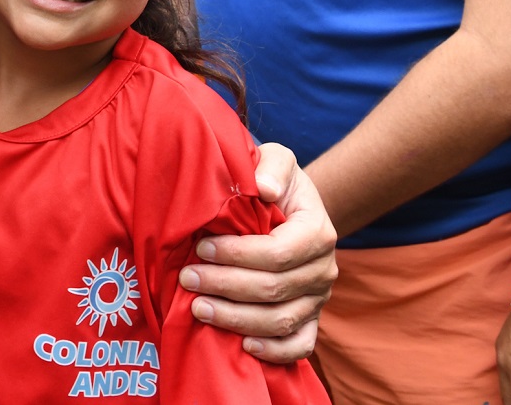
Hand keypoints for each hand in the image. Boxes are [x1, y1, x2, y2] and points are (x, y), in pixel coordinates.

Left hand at [179, 143, 336, 362]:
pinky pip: (299, 345)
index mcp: (317, 232)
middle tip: (187, 278)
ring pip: (281, 320)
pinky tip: (243, 346)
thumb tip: (263, 188)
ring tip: (198, 308)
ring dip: (236, 318)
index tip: (202, 247)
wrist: (293, 208)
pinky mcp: (310, 319)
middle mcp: (323, 270)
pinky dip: (274, 351)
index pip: (277, 253)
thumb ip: (273, 166)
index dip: (237, 254)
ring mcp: (318, 299)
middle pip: (273, 289)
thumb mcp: (278, 159)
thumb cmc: (277, 182)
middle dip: (225, 285)